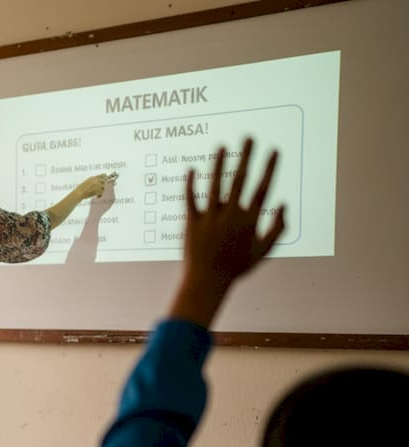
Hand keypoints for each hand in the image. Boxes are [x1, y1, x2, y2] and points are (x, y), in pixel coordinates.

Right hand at [75, 173, 113, 199]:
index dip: (105, 177)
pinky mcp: (99, 190)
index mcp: (94, 177)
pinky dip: (100, 194)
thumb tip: (100, 180)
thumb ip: (94, 180)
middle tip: (101, 187)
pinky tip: (96, 195)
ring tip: (96, 192)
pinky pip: (102, 192)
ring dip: (101, 190)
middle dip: (104, 184)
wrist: (79, 193)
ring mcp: (98, 185)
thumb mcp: (88, 181)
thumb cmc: (82, 188)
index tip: (106, 179)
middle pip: (105, 180)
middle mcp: (97, 180)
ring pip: (104, 186)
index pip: (103, 175)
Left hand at [168, 138, 285, 326]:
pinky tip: (191, 168)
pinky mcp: (192, 223)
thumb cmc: (237, 268)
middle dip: (246, 156)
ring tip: (221, 146)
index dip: (269, 168)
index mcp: (250, 221)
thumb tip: (284, 206)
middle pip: (240, 180)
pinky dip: (191, 184)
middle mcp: (231, 216)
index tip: (274, 150)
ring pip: (215, 185)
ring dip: (219, 164)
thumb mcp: (263, 252)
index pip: (263, 189)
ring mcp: (211, 218)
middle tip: (249, 137)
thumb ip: (277, 229)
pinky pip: (190, 199)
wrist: (208, 282)